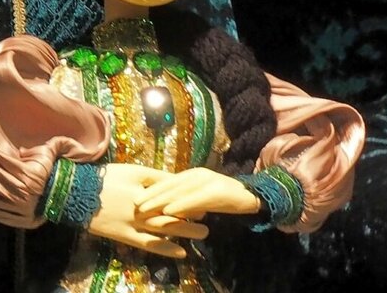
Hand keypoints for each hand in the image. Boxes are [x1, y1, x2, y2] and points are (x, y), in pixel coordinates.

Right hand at [87, 163, 210, 258]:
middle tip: (209, 217)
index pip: (174, 194)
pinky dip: (165, 249)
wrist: (77, 195)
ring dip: (185, 232)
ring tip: (203, 234)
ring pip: (165, 229)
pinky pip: (148, 244)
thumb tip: (179, 181)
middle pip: (173, 212)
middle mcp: (143, 208)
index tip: (204, 201)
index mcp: (146, 189)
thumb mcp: (134, 171)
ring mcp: (134, 224)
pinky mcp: (125, 236)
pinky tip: (180, 252)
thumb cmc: (107, 179)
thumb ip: (157, 177)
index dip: (190, 198)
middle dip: (192, 215)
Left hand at [133, 167, 261, 218]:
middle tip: (134, 204)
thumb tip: (166, 209)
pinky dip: (181, 204)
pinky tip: (169, 211)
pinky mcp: (216, 190)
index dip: (151, 190)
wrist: (252, 197)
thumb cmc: (225, 199)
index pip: (168, 182)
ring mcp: (207, 181)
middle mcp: (198, 175)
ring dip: (161, 200)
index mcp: (192, 175)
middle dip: (151, 195)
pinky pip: (195, 198)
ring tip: (146, 208)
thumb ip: (185, 201)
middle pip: (170, 185)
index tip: (135, 198)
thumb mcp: (201, 199)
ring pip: (179, 191)